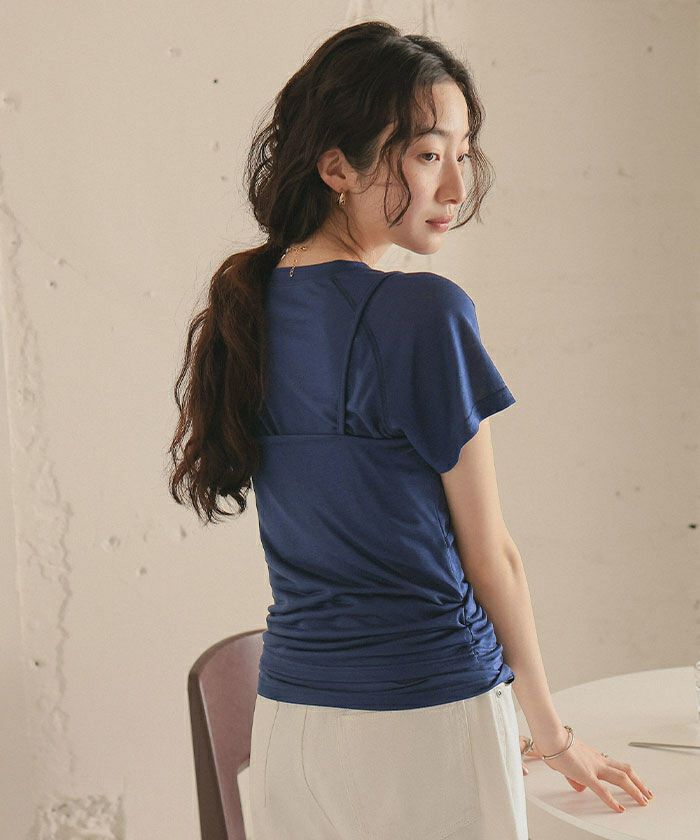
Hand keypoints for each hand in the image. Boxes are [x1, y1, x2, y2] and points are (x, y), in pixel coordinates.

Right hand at [522, 732, 653, 812]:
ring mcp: (594, 767)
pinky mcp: (586, 775)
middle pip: (626, 771)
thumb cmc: (554, 743)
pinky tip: (619, 809)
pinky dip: (613, 801)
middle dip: (639, 783)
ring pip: (622, 778)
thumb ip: (574, 774)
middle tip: (648, 794)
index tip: (634, 783)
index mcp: (593, 756)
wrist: (550, 736)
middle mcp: (597, 760)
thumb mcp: (566, 761)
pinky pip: (603, 791)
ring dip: (635, 790)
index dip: (628, 775)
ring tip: (643, 801)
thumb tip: (579, 786)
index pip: (615, 766)